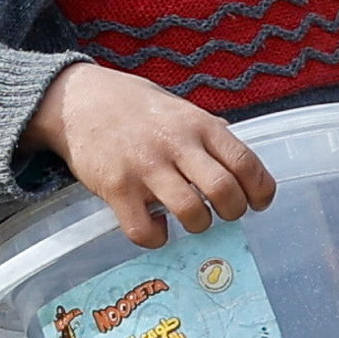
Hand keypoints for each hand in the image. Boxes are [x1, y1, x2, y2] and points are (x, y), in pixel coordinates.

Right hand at [27, 61, 273, 246]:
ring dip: (199, 225)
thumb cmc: (134, 106)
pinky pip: (144, 230)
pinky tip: (156, 226)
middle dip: (233, 212)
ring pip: (191, 213)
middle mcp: (176, 144)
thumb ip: (208, 134)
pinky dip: (157, 237)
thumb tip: (239, 164)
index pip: (245, 162)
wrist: (78, 99)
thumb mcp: (179, 108)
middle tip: (225, 213)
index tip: (258, 202)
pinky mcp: (116, 188)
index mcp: (198, 124)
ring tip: (192, 219)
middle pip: (224, 190)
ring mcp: (145, 167)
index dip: (260, 190)